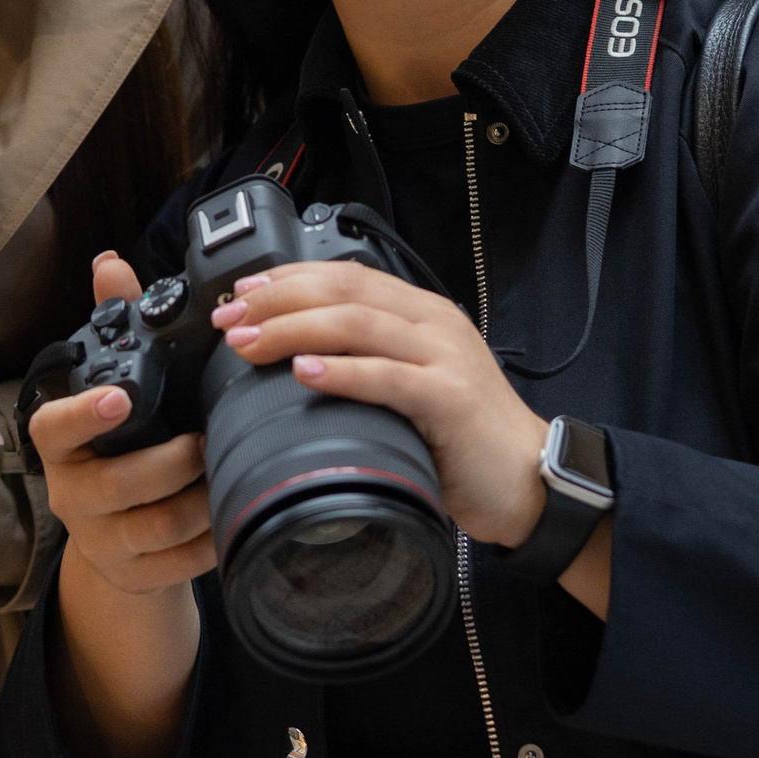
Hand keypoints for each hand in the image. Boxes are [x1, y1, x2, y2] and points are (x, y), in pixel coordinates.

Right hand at [28, 253, 216, 597]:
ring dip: (201, 498)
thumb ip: (114, 323)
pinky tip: (232, 514)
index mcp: (61, 445)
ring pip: (157, 525)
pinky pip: (180, 564)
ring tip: (228, 470)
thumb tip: (110, 263)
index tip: (124, 397)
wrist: (120, 536)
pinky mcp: (134, 575)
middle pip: (120, 483)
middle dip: (173, 461)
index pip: (54, 429)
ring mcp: (101, 540)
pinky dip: (212, 540)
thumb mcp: (114, 386)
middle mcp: (72, 494)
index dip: (86, 414)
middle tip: (209, 438)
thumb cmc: (122, 443)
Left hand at [210, 262, 550, 548]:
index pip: (344, 276)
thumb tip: (294, 357)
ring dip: (293, 329)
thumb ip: (368, 360)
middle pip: (343, 291)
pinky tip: (305, 371)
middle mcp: (433, 323)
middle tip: (230, 318)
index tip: (241, 291)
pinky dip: (341, 372)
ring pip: (357, 324)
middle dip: (277, 300)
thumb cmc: (462, 438)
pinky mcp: (450, 399)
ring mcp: (444, 357)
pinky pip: (387, 377)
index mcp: (420, 312)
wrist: (528, 481)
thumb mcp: (411, 382)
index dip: (288, 278)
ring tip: (249, 342)